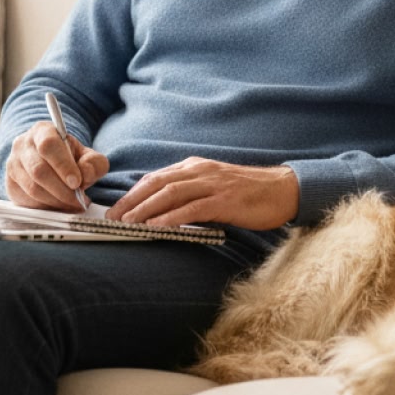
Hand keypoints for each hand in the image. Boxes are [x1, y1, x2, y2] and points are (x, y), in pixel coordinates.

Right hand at [5, 122, 108, 211]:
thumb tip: (85, 174)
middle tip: (79, 200)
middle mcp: (23, 145)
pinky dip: (46, 207)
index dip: (63, 165)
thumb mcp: (88, 156)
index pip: (48, 145)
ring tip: (72, 204)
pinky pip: (27, 200)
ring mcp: (13, 164)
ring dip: (56, 201)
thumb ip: (93, 163)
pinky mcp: (10, 184)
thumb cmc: (70, 158)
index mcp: (42, 131)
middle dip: (62, 190)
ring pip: (33, 188)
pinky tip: (59, 205)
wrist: (51, 163)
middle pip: (39, 170)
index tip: (77, 182)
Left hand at [104, 157, 299, 229]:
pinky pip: (192, 208)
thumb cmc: (248, 192)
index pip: (155, 178)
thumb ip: (190, 193)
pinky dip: (170, 218)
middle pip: (156, 184)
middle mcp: (199, 171)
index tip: (115, 209)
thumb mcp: (213, 186)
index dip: (133, 194)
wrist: (282, 190)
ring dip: (145, 209)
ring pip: (170, 194)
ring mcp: (212, 184)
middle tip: (111, 219)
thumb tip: (162, 210)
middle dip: (131, 201)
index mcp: (194, 166)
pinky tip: (156, 227)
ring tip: (127, 223)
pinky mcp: (224, 200)